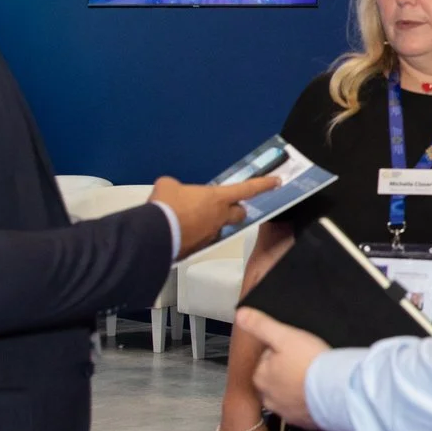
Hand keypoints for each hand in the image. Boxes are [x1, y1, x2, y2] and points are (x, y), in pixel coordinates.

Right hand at [153, 174, 277, 254]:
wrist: (155, 234)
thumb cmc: (165, 207)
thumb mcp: (168, 186)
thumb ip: (177, 187)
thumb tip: (172, 191)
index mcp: (217, 198)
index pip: (247, 189)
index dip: (263, 184)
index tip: (276, 182)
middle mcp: (219, 217)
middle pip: (240, 214)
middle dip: (236, 209)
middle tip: (223, 205)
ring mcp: (210, 235)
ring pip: (219, 227)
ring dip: (211, 222)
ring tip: (190, 218)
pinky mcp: (198, 248)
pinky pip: (202, 239)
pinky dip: (195, 234)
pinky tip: (180, 230)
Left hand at [237, 307, 331, 429]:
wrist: (336, 391)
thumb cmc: (309, 361)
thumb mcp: (284, 335)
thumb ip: (261, 325)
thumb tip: (240, 314)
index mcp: (260, 376)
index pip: (267, 359)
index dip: (282, 351)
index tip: (297, 350)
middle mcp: (268, 397)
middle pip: (276, 379)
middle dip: (287, 371)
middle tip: (308, 362)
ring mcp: (285, 412)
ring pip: (288, 395)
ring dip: (297, 388)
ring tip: (315, 378)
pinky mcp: (303, 422)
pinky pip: (302, 409)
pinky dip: (308, 402)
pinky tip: (320, 393)